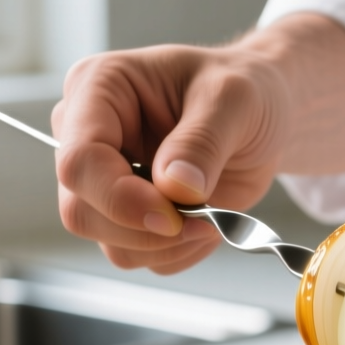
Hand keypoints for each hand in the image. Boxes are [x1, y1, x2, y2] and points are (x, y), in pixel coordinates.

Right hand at [50, 13, 344, 273]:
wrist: (265, 115)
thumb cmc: (245, 89)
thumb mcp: (234, 98)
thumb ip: (202, 141)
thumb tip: (176, 187)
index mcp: (98, 88)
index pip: (79, 161)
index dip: (120, 198)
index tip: (173, 216)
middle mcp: (87, 136)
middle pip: (82, 212)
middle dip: (147, 230)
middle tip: (205, 218)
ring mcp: (105, 181)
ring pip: (110, 243)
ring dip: (168, 244)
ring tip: (213, 213)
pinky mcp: (127, 214)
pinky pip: (139, 256)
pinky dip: (179, 252)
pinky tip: (207, 221)